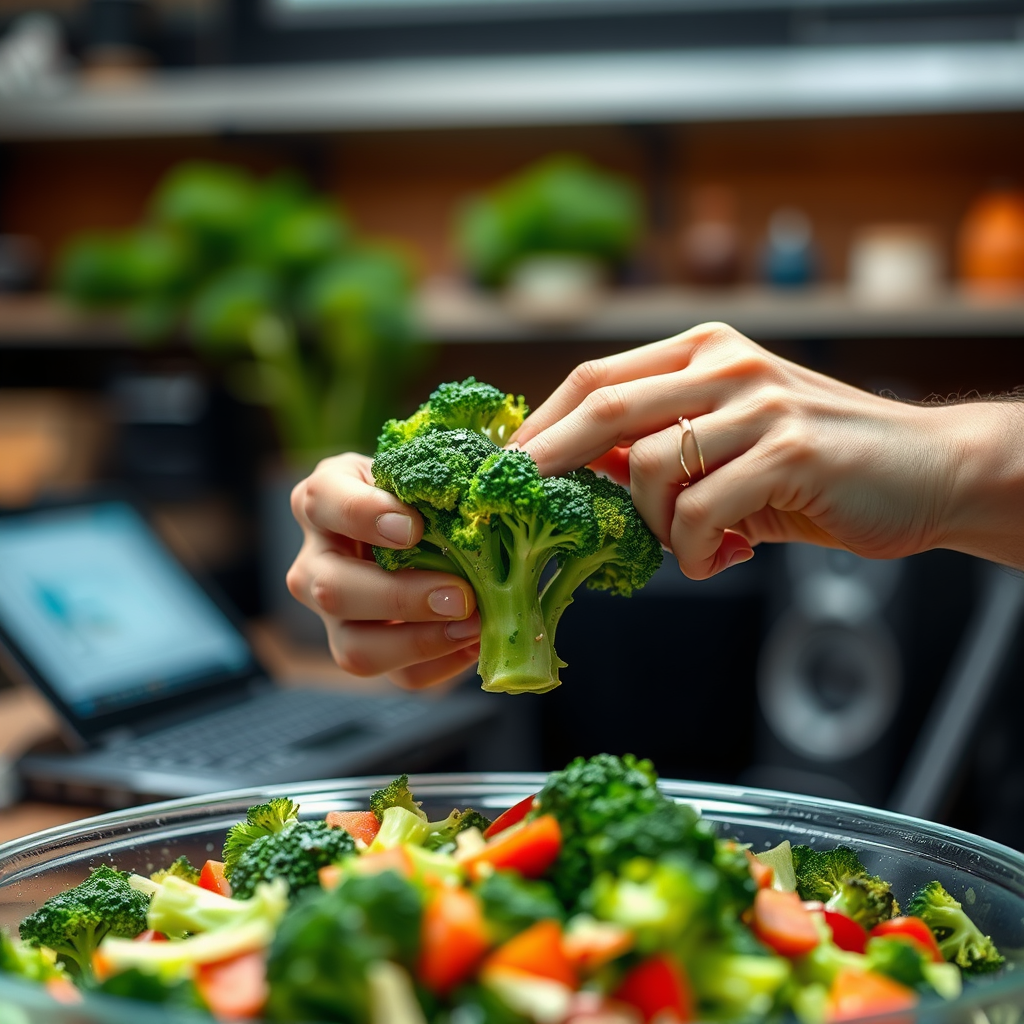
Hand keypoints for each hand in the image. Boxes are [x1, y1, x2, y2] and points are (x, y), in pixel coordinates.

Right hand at [287, 453, 480, 687]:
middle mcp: (313, 561)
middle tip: (459, 594)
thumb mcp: (415, 471)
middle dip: (400, 598)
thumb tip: (475, 500)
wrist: (417, 527)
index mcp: (320, 500)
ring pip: (355, 648)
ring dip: (420, 641)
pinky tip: (474, 641)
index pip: (325, 501)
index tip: (414, 527)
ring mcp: (333, 617)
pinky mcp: (367, 651)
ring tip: (472, 624)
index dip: (365, 516)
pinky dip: (441, 665)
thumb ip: (432, 481)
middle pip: (332, 591)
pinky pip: (397, 677)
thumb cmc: (415, 490)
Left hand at [513, 322, 1015, 577]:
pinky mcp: (789, 448)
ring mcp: (758, 401)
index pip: (594, 379)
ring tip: (690, 546)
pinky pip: (700, 512)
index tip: (504, 467)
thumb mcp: (726, 442)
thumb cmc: (814, 464)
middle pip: (601, 406)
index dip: (540, 425)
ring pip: (649, 471)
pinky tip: (723, 556)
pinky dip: (694, 551)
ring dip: (651, 528)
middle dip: (547, 461)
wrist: (926, 470)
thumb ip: (658, 447)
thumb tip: (580, 472)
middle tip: (516, 503)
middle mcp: (724, 362)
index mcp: (700, 351)